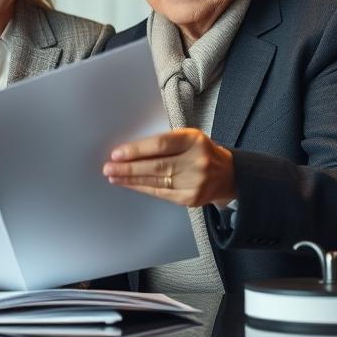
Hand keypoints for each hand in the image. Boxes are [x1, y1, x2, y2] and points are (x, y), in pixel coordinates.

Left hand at [103, 128, 235, 206]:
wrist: (227, 175)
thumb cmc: (200, 151)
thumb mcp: (188, 138)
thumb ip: (164, 142)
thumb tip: (130, 149)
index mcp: (194, 140)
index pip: (160, 145)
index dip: (136, 150)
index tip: (117, 153)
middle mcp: (197, 161)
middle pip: (156, 166)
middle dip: (129, 168)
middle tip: (109, 168)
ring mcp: (195, 182)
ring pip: (156, 181)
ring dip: (131, 179)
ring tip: (114, 176)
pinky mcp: (191, 199)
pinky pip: (161, 193)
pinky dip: (143, 188)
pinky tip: (130, 184)